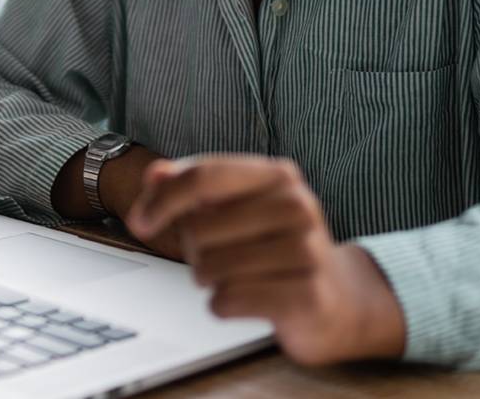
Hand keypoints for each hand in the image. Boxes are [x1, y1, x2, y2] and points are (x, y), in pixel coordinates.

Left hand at [125, 154, 406, 365]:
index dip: (163, 200)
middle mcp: (298, 206)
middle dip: (195, 251)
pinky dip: (223, 305)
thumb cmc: (276, 248)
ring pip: (210, 268)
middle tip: (222, 257)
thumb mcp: (238, 208)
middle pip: (199, 229)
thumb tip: (156, 174)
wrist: (339, 300)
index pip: (204, 176)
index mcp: (278, 175)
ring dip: (210, 280)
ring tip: (238, 277)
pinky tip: (248, 298)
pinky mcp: (307, 296)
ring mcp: (308, 251)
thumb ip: (192, 188)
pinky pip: (228, 301)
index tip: (139, 222)